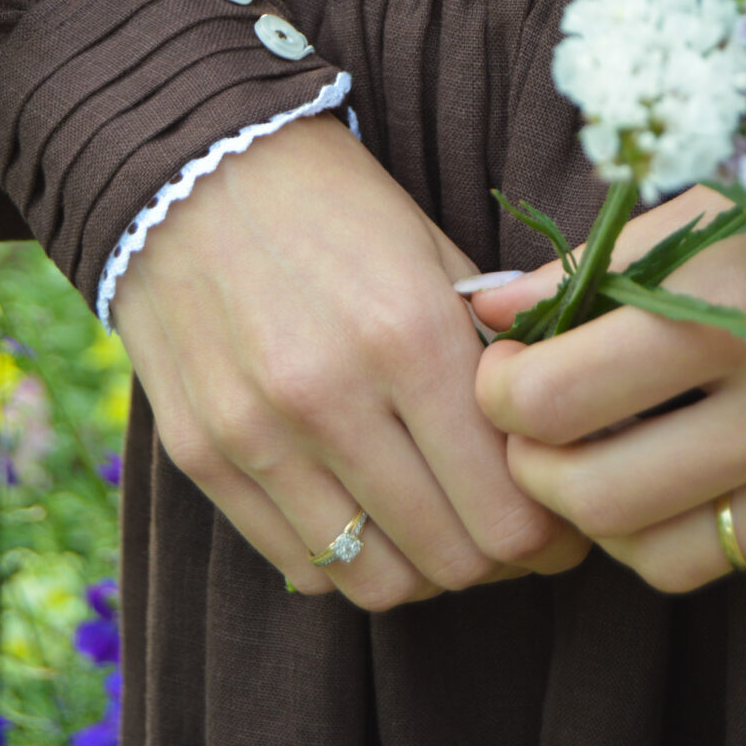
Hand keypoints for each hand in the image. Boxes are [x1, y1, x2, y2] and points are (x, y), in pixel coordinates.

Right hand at [112, 113, 587, 608]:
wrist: (187, 165)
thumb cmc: (331, 201)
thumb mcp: (432, 252)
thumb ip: (489, 352)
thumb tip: (550, 443)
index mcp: (409, 334)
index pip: (509, 514)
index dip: (551, 536)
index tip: (558, 522)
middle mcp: (330, 396)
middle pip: (452, 561)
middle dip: (498, 559)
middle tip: (507, 530)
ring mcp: (256, 433)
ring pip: (374, 580)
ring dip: (422, 568)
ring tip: (434, 525)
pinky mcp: (200, 452)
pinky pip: (297, 562)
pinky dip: (346, 556)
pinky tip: (364, 510)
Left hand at [470, 185, 745, 591]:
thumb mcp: (699, 218)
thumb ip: (586, 268)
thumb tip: (485, 311)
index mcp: (723, 299)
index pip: (555, 396)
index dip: (499, 390)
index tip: (505, 363)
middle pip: (589, 490)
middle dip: (527, 463)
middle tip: (523, 421)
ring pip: (641, 544)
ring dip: (583, 508)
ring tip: (578, 448)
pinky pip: (701, 561)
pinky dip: (646, 535)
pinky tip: (645, 477)